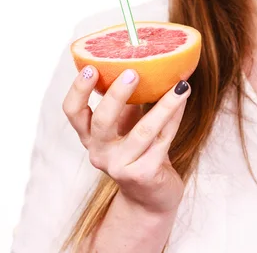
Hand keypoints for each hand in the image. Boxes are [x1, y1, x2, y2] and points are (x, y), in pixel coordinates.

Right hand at [63, 66, 190, 214]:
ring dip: (164, 105)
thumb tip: (143, 61)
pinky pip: (163, 139)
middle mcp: (99, 152)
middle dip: (116, 94)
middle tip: (133, 72)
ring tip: (180, 85)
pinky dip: (175, 117)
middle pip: (102, 121)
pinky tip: (183, 100)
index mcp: (90, 136)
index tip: (90, 67)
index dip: (78, 90)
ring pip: (143, 131)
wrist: (152, 195)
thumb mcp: (125, 125)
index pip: (73, 112)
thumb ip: (127, 101)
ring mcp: (121, 166)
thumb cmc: (138, 150)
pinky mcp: (144, 174)